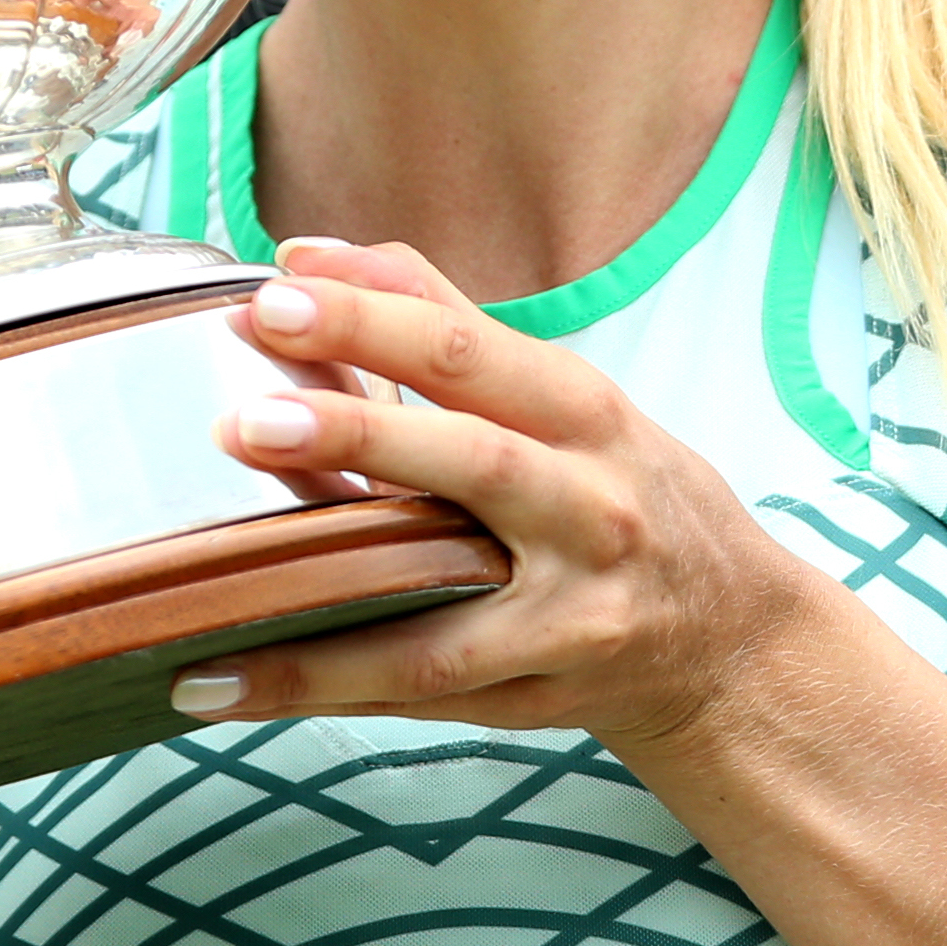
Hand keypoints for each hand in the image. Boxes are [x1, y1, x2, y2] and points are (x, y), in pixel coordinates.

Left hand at [177, 240, 830, 754]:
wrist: (733, 642)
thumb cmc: (628, 495)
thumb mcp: (568, 401)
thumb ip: (444, 325)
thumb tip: (312, 256)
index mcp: (584, 412)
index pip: (471, 351)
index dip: (372, 321)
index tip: (275, 294)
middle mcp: (589, 504)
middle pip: (471, 461)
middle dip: (358, 437)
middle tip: (246, 419)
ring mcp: (570, 607)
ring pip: (439, 595)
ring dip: (324, 583)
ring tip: (213, 574)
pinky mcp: (540, 690)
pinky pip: (414, 687)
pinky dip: (315, 681)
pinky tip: (216, 679)